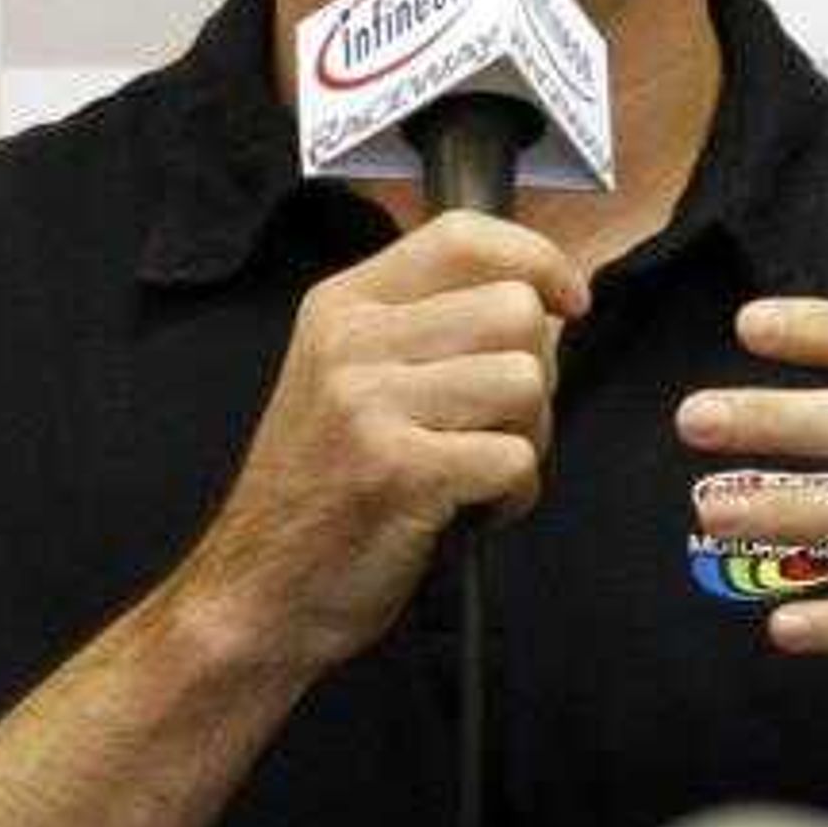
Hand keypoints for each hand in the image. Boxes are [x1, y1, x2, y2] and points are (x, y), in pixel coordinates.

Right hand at [182, 211, 586, 668]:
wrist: (258, 590)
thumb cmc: (322, 489)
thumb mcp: (351, 378)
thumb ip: (429, 327)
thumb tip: (544, 299)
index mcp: (343, 306)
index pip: (462, 236)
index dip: (539, 260)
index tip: (569, 300)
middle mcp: (352, 342)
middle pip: (515, 312)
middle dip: (534, 375)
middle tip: (490, 427)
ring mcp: (370, 404)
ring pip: (526, 381)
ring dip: (526, 438)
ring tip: (473, 470)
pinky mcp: (398, 470)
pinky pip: (516, 459)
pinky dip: (513, 496)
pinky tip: (467, 511)